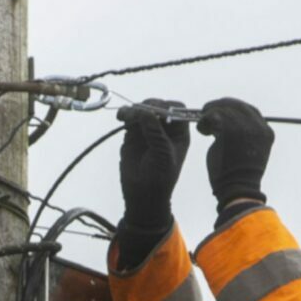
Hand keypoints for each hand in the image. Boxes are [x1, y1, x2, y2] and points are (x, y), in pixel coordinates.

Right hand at [114, 100, 190, 245]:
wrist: (142, 194)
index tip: (157, 112)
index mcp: (179, 133)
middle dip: (148, 106)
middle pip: (158, 106)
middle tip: (139, 113)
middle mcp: (165, 128)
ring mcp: (148, 130)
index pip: (177, 109)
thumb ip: (155, 132)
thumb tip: (145, 111)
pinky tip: (121, 116)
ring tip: (126, 116)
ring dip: (134, 109)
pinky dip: (125, 114)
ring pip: (142, 110)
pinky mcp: (133, 134)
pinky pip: (129, 118)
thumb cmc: (160, 177)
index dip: (167, 107)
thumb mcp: (163, 154)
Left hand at [196, 97, 273, 212]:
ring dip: (209, 115)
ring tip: (203, 126)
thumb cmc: (239, 175)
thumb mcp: (249, 150)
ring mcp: (244, 127)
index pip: (249, 109)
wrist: (238, 190)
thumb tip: (227, 120)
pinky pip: (213, 116)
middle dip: (218, 106)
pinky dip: (204, 121)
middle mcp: (258, 126)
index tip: (221, 111)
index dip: (233, 107)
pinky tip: (202, 130)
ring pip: (222, 109)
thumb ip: (244, 133)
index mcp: (266, 131)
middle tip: (206, 112)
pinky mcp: (228, 130)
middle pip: (236, 105)